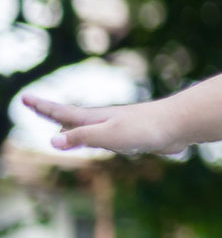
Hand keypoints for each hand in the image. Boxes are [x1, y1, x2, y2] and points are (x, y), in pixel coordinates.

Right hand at [21, 93, 186, 154]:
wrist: (180, 124)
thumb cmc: (145, 128)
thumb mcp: (109, 135)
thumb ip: (82, 137)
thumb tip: (52, 140)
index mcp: (96, 118)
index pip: (62, 113)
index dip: (43, 107)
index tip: (25, 97)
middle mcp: (105, 120)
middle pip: (72, 117)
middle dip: (52, 113)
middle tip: (36, 106)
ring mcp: (119, 126)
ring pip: (90, 127)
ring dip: (73, 126)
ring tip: (61, 125)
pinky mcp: (134, 136)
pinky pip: (107, 137)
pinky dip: (95, 136)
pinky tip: (101, 141)